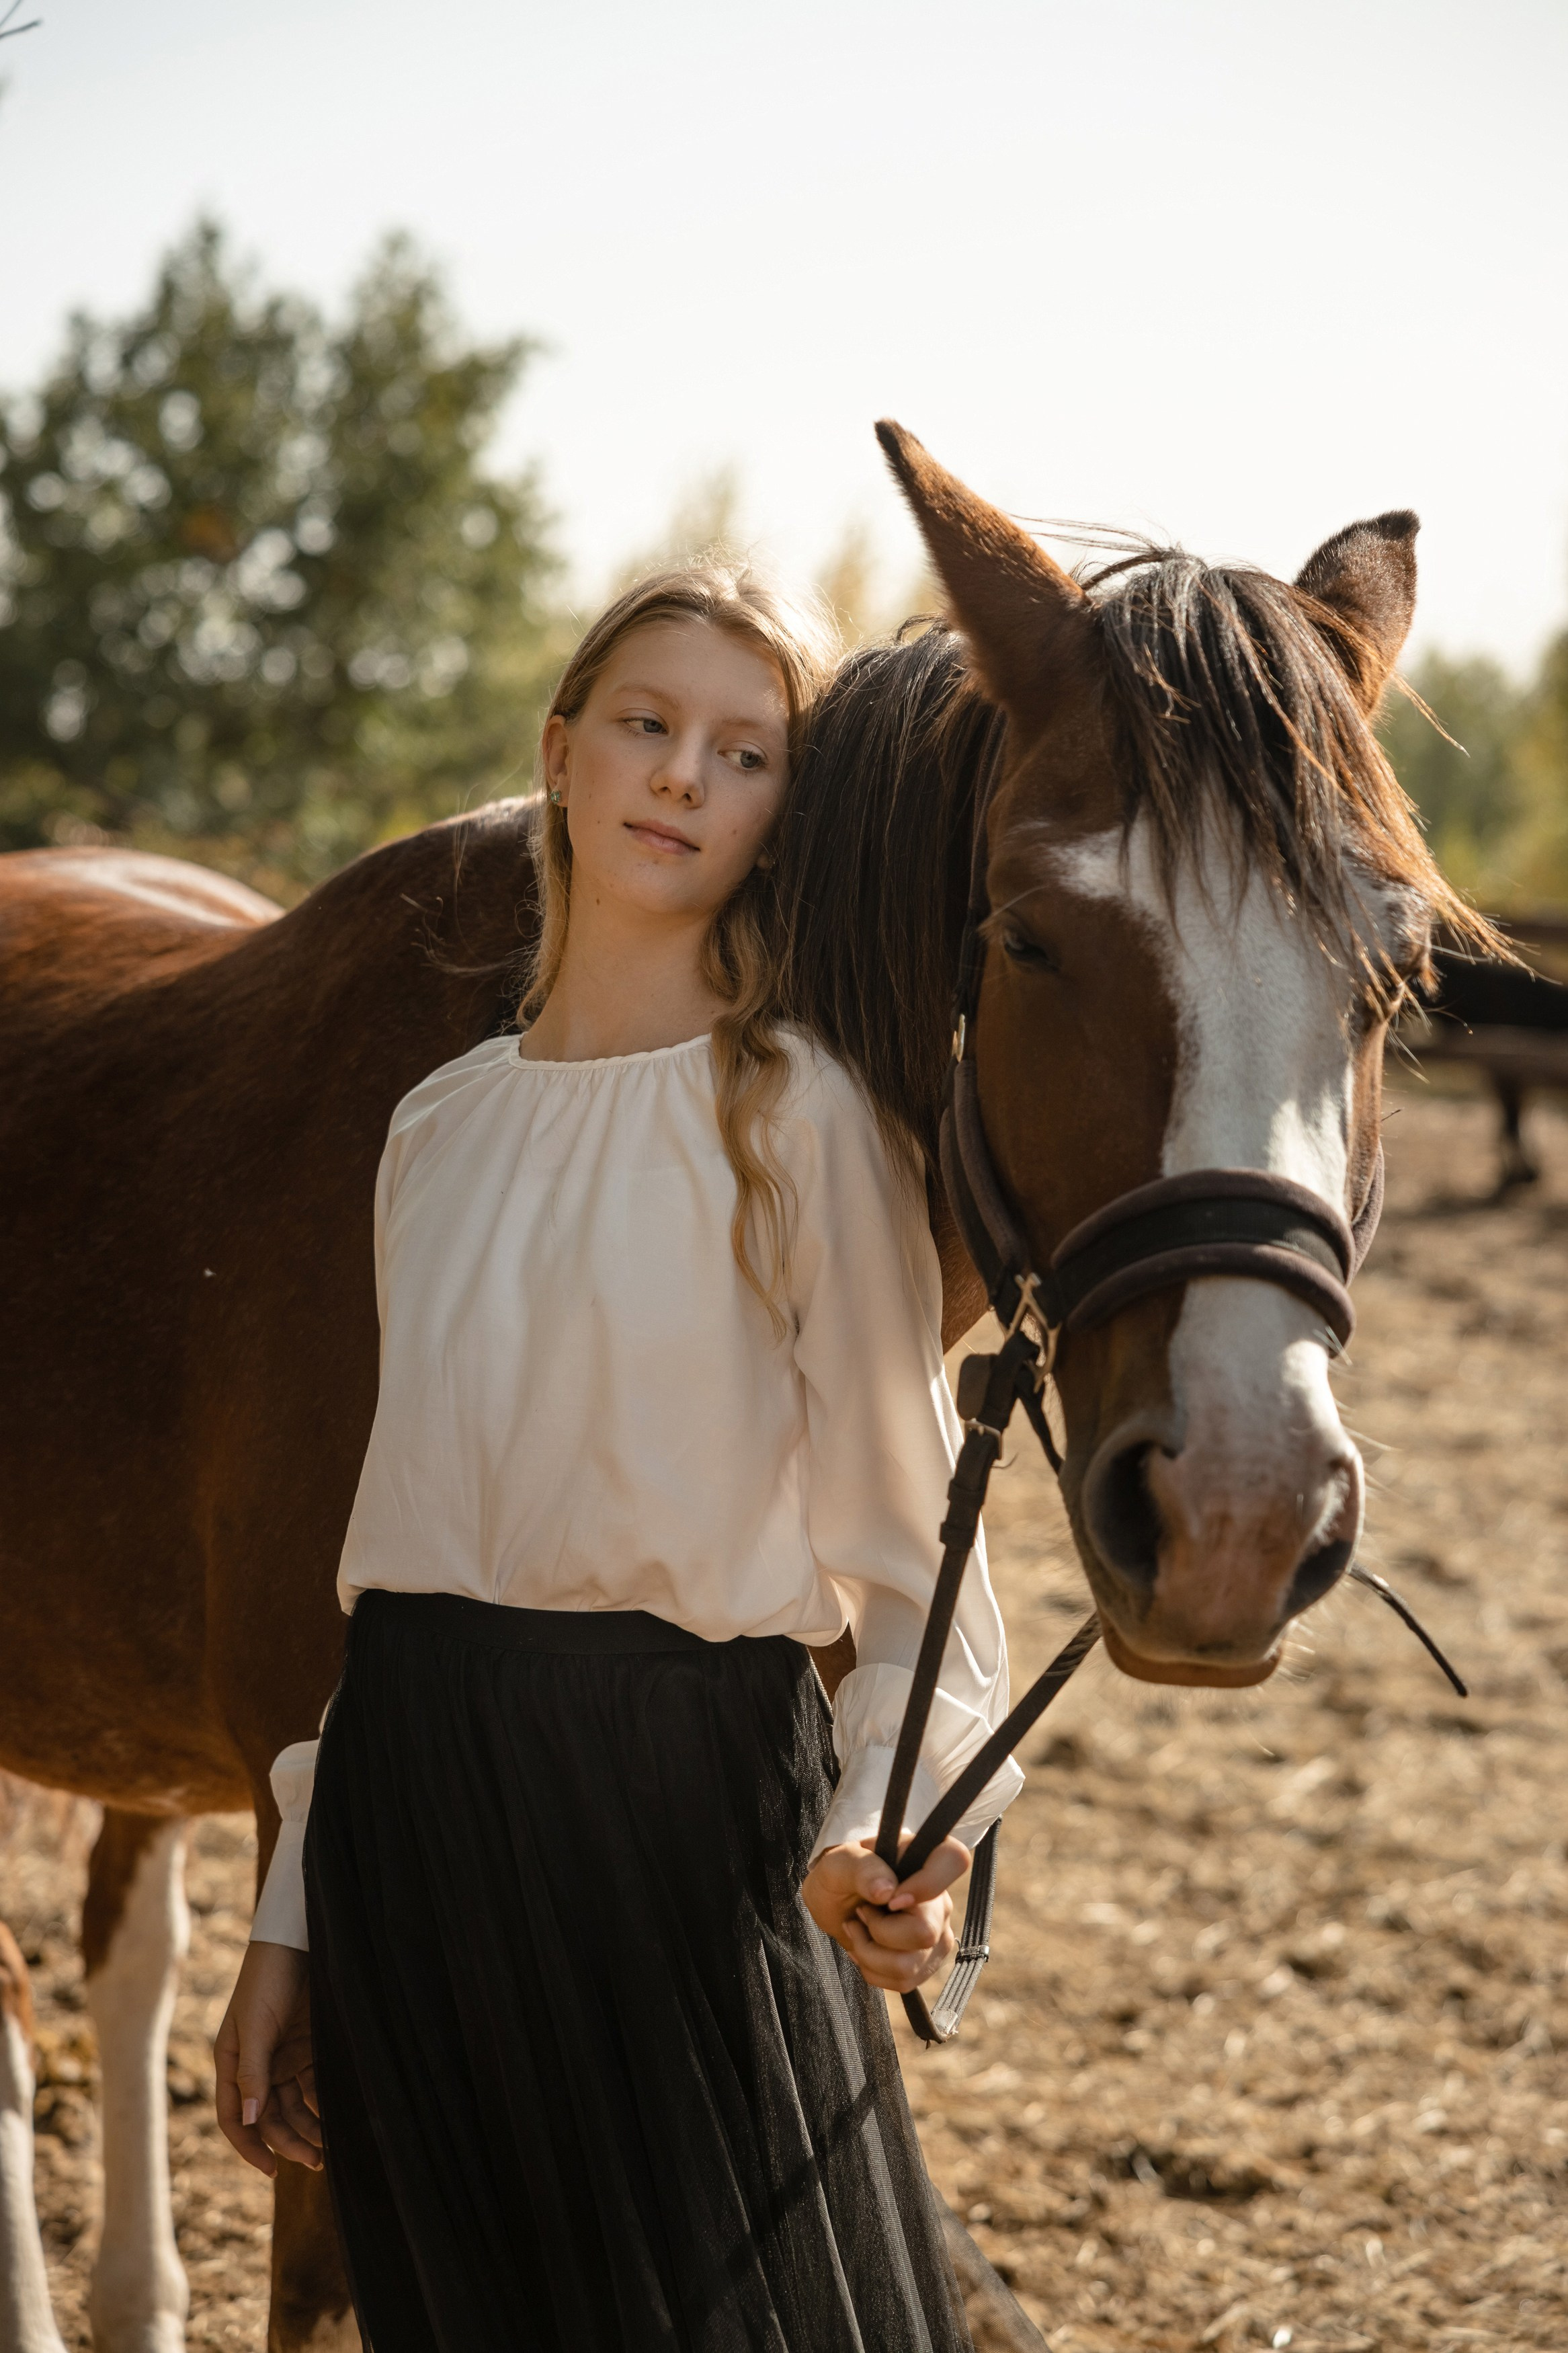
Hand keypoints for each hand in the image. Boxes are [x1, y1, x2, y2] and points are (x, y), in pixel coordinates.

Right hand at [214, 1941, 320, 2175]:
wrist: (299, 1941)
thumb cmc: (267, 1979)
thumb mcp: (256, 2024)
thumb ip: (252, 2071)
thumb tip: (249, 2120)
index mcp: (232, 2062)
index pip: (235, 2118)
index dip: (250, 2147)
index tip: (272, 2170)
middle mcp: (257, 2065)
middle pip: (269, 2117)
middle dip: (289, 2141)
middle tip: (317, 2161)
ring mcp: (283, 2057)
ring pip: (294, 2106)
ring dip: (309, 2127)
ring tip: (332, 2147)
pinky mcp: (308, 2047)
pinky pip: (314, 2085)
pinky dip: (323, 2103)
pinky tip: (340, 2116)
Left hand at [802, 1834, 969, 1994]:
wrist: (837, 1902)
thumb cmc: (842, 1873)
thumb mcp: (841, 1862)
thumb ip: (862, 1869)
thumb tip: (887, 1892)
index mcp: (926, 1859)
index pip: (954, 1860)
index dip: (927, 1885)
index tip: (890, 1899)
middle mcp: (941, 1898)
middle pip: (925, 1932)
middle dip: (878, 1932)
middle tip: (861, 1913)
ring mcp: (939, 1932)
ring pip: (911, 1965)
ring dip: (870, 1954)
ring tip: (857, 1930)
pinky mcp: (928, 1961)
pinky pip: (905, 1981)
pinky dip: (874, 1971)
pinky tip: (865, 1948)